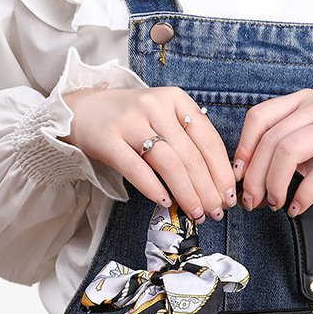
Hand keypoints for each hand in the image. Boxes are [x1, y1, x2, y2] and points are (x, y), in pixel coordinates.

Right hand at [58, 85, 237, 222]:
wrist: (83, 110)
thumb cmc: (132, 121)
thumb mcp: (164, 119)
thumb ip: (188, 142)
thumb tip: (218, 183)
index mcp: (176, 100)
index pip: (208, 138)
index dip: (222, 171)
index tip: (229, 195)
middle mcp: (155, 106)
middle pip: (191, 155)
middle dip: (208, 189)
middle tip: (216, 212)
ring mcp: (130, 121)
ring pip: (169, 163)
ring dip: (187, 193)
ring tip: (196, 213)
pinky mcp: (108, 139)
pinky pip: (136, 168)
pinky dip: (154, 188)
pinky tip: (166, 203)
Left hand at [232, 89, 312, 215]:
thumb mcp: (309, 142)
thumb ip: (280, 153)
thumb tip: (247, 181)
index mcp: (303, 100)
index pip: (260, 117)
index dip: (244, 149)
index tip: (238, 175)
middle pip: (272, 139)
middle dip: (256, 176)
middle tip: (254, 200)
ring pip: (290, 151)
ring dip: (276, 184)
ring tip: (276, 203)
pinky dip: (304, 195)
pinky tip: (297, 207)